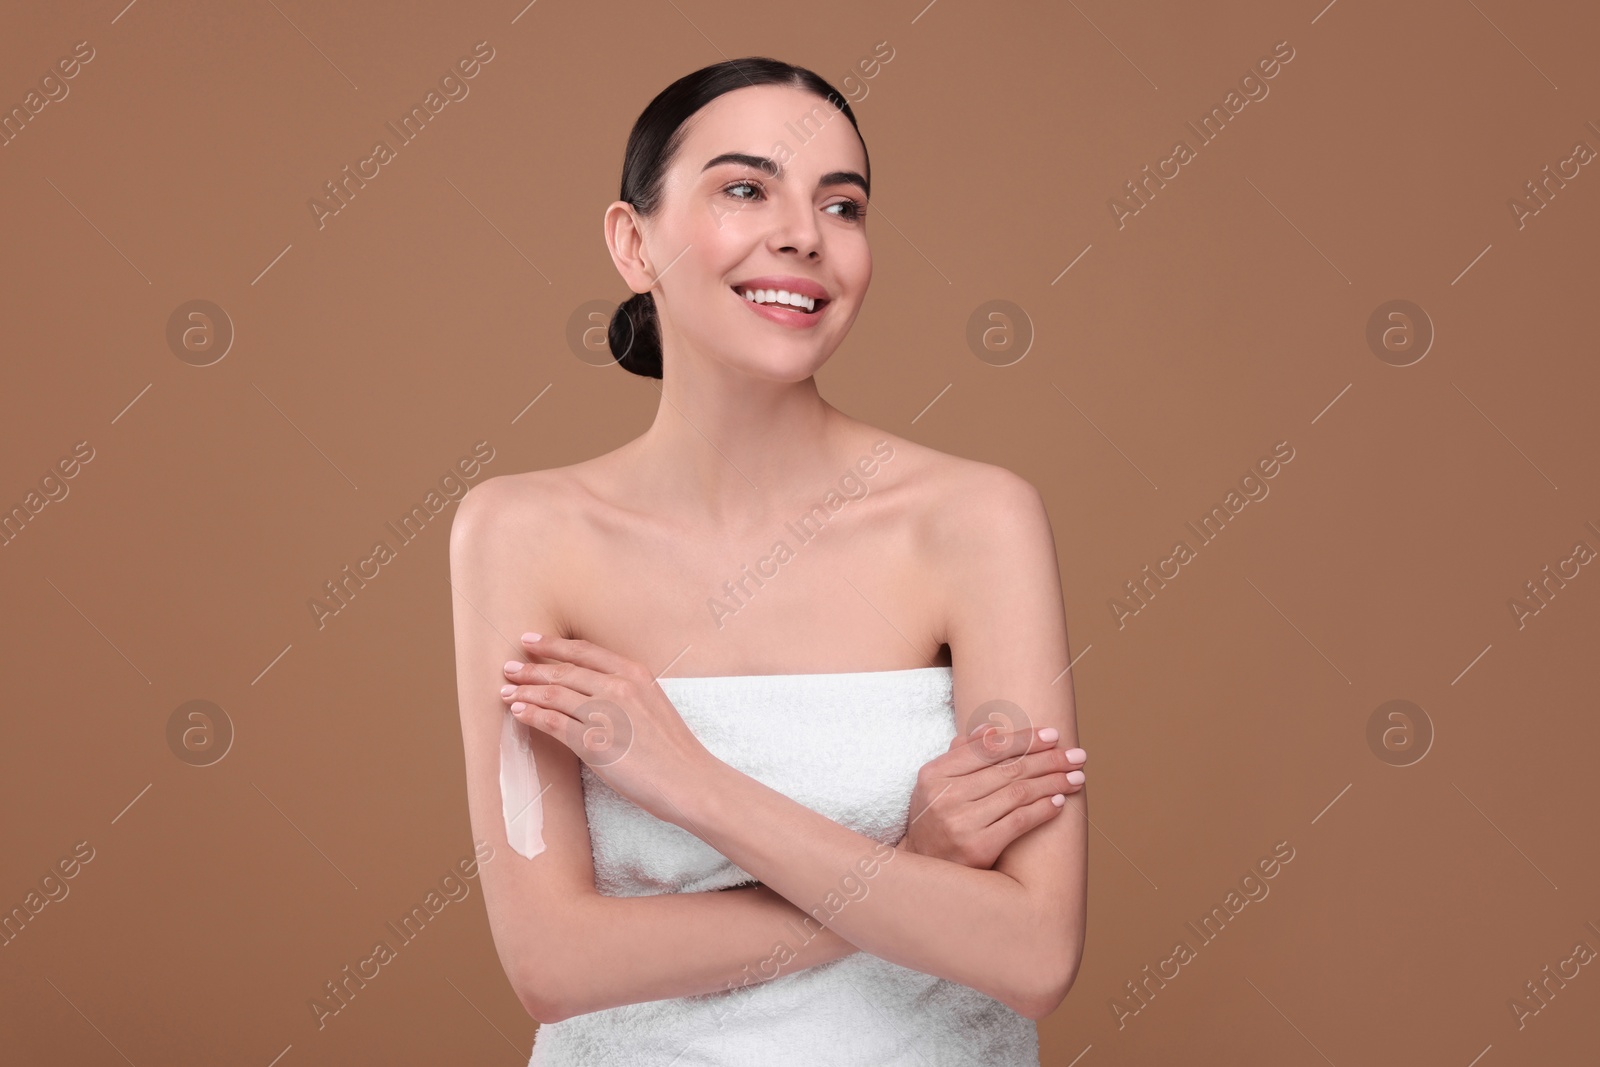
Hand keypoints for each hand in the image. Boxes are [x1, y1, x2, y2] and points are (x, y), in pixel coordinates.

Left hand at [501, 633, 713, 822]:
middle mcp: (618, 686)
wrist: (690, 780)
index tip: (530, 640)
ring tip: (506, 691)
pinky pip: (553, 722)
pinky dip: (532, 715)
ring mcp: (605, 713)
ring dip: (525, 692)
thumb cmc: (674, 749)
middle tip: (509, 667)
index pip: (584, 652)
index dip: (553, 645)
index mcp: (634, 673)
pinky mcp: (594, 742)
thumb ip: (626, 691)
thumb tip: (592, 689)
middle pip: (564, 671)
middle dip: (531, 668)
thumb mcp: (654, 704)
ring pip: (553, 694)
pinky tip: (519, 712)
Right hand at [897, 726, 1084, 868]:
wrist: (924, 871)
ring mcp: (961, 823)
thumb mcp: (937, 784)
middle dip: (1049, 760)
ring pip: (1018, 793)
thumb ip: (961, 754)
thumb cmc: (935, 821)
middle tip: (1077, 756)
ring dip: (1053, 783)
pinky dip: (1042, 810)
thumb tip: (991, 729)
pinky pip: (1019, 821)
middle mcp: (945, 796)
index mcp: (935, 773)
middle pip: (1009, 769)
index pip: (988, 748)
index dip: (1025, 739)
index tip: (1054, 735)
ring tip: (1076, 778)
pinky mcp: (977, 848)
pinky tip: (1058, 802)